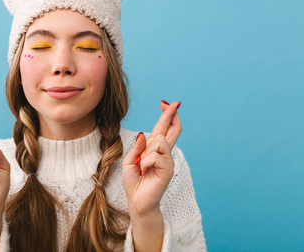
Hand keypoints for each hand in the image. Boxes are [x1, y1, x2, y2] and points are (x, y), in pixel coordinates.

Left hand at [122, 101, 181, 216]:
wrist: (137, 201)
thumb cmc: (134, 182)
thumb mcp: (130, 161)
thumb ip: (137, 147)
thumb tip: (143, 134)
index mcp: (155, 150)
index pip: (164, 129)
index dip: (166, 115)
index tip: (166, 103)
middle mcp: (164, 153)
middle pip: (174, 129)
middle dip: (172, 115)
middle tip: (173, 103)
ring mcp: (168, 160)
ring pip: (160, 141)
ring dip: (146, 152)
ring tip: (142, 165)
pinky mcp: (168, 169)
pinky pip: (155, 156)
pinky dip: (146, 161)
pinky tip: (144, 171)